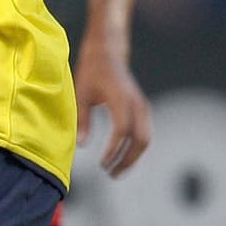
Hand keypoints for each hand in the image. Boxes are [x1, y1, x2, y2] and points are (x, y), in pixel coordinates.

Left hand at [74, 35, 151, 176]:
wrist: (108, 52)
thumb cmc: (91, 72)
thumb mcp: (81, 94)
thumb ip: (81, 120)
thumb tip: (81, 145)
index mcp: (120, 98)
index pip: (121, 130)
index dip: (113, 149)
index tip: (102, 163)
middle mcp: (136, 103)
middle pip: (140, 139)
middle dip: (127, 160)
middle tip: (110, 173)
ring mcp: (142, 106)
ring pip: (145, 139)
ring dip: (132, 157)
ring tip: (115, 171)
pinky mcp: (142, 110)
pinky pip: (143, 134)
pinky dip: (134, 149)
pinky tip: (120, 158)